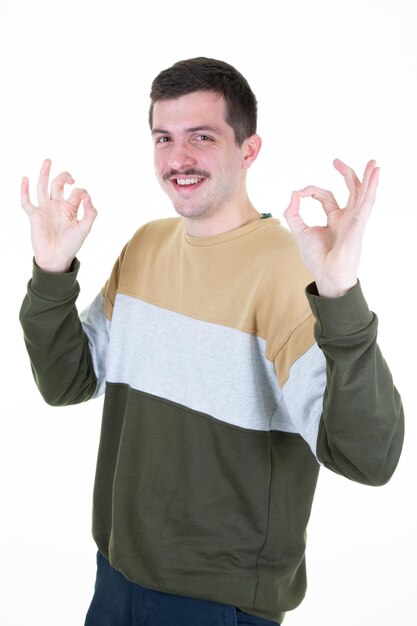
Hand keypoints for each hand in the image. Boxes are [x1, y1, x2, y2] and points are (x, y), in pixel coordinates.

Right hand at [21, 159, 96, 272]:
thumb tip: (87, 196)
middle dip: (64, 177)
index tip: (85, 198)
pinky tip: (25, 178)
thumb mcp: (85, 228)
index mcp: (70, 208)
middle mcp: (57, 206)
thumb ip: (90, 213)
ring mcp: (45, 209)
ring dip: (44, 174)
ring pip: (42, 187)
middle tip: (71, 177)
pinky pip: (26, 201)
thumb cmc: (71, 245)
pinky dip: (24, 190)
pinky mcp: (34, 215)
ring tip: (48, 161)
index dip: (82, 192)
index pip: (76, 192)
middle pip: (58, 185)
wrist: (56, 258)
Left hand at [284, 159, 378, 296]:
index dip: (311, 190)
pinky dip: (371, 186)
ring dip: (368, 177)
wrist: (326, 272)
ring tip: (373, 162)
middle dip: (345, 174)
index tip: (299, 193)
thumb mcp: (299, 230)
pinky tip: (376, 174)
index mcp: (334, 218)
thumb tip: (293, 193)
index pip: (325, 196)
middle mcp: (347, 216)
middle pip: (350, 190)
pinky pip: (367, 201)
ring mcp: (354, 218)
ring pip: (363, 193)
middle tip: (335, 161)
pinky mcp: (358, 221)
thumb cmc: (316, 257)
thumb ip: (293, 212)